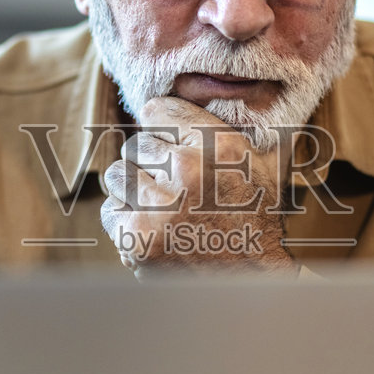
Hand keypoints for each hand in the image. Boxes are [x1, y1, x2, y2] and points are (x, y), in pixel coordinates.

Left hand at [100, 97, 295, 274]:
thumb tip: (207, 90)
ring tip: (157, 206)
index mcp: (219, 144)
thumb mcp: (263, 163)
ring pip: (117, 174)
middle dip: (149, 164)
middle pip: (136, 144)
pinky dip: (124, 221)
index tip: (165, 141)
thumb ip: (236, 126)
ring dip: (132, 190)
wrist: (251, 282)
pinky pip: (110, 211)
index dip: (159, 125)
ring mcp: (159, 206)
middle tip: (168, 186)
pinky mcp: (138, 237)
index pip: (157, 108)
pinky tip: (149, 228)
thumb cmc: (256, 220)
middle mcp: (188, 169)